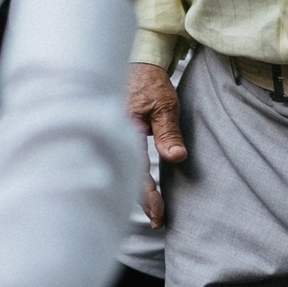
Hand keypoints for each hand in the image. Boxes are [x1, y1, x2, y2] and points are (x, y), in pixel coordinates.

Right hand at [127, 65, 183, 228]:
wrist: (136, 64)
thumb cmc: (150, 83)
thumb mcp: (165, 105)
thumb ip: (168, 133)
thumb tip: (177, 159)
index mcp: (124, 130)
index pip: (135, 171)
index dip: (147, 196)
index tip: (159, 215)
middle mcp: (112, 137)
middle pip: (124, 178)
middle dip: (141, 202)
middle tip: (158, 221)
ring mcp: (110, 138)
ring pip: (120, 173)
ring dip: (136, 193)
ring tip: (153, 213)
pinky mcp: (114, 138)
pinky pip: (119, 163)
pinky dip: (130, 180)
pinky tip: (140, 191)